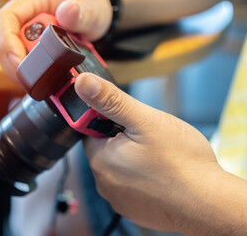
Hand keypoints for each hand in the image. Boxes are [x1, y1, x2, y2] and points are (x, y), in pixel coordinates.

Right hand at [0, 0, 111, 79]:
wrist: (93, 19)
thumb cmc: (90, 7)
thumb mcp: (91, 8)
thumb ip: (81, 12)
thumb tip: (67, 11)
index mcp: (33, 1)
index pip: (7, 18)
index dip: (8, 41)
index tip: (20, 61)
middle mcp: (24, 18)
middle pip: (2, 41)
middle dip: (13, 62)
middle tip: (32, 78)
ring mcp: (24, 35)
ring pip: (6, 55)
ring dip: (19, 70)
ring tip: (38, 79)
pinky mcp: (27, 48)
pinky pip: (18, 63)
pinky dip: (26, 74)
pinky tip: (40, 78)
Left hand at [74, 73, 223, 233]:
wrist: (209, 204)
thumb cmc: (181, 162)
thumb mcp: (145, 120)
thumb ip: (111, 100)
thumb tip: (83, 83)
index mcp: (101, 160)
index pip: (90, 132)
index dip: (109, 121)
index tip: (129, 121)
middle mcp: (103, 182)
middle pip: (105, 149)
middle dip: (123, 139)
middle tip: (149, 139)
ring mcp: (118, 199)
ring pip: (119, 168)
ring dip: (132, 159)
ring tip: (158, 157)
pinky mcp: (132, 209)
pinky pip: (130, 186)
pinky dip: (141, 178)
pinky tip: (160, 175)